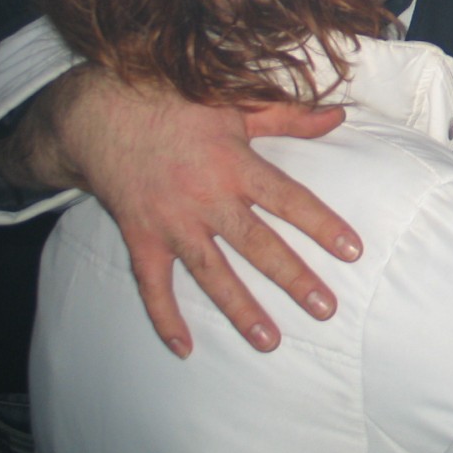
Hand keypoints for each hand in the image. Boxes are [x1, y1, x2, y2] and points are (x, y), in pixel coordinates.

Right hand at [42, 68, 361, 356]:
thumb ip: (288, 116)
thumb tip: (338, 115)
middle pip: (257, 246)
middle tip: (325, 309)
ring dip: (241, 310)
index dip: (321, 224)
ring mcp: (171, 224)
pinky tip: (183, 349)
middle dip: (293, 279)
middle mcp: (205, 200)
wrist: (100, 114)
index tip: (352, 251)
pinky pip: (152, 286)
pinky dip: (165, 318)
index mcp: (233, 165)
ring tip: (271, 342)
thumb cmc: (176, 104)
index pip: (288, 199)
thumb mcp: (235, 103)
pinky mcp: (141, 239)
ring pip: (211, 274)